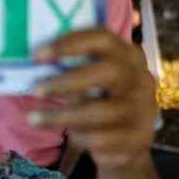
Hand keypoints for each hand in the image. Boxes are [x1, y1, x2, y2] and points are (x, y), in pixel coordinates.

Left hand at [31, 29, 157, 169]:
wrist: (134, 136)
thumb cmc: (105, 98)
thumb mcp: (98, 78)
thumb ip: (76, 68)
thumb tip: (37, 63)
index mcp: (129, 55)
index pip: (104, 39)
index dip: (70, 43)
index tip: (37, 53)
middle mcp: (141, 78)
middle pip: (108, 72)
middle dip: (67, 81)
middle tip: (36, 90)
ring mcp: (143, 108)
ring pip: (100, 111)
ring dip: (62, 116)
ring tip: (34, 118)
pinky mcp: (139, 137)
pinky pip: (101, 139)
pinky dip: (80, 138)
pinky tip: (71, 136)